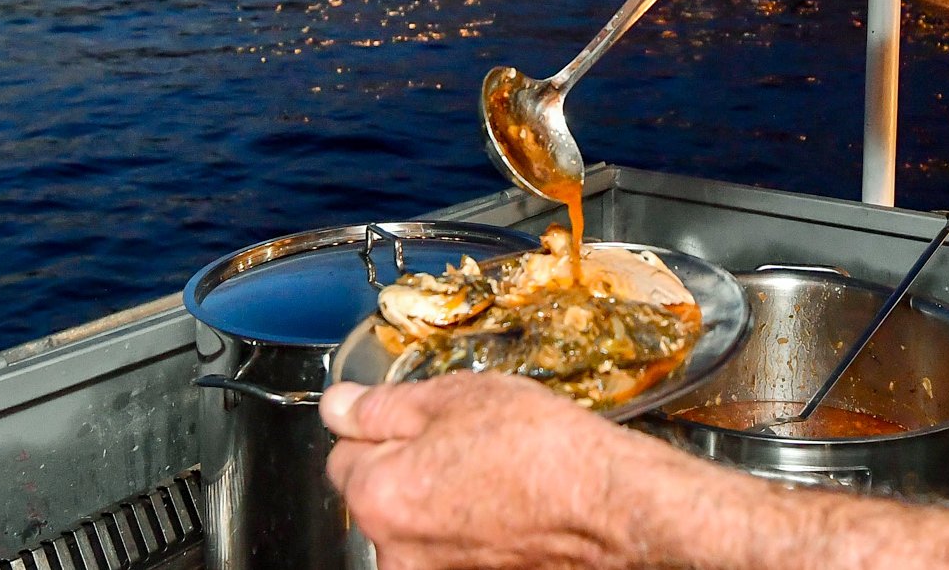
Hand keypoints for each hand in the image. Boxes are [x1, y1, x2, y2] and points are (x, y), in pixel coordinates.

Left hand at [321, 375, 703, 569]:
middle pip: (378, 493)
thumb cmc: (544, 452)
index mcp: (378, 494)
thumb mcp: (458, 398)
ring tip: (494, 471)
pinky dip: (468, 527)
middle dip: (408, 464)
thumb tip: (340, 406)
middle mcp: (394, 549)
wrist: (608, 506)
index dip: (380, 424)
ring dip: (440, 497)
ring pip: (416, 523)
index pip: (343, 451)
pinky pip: (450, 547)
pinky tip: (507, 502)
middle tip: (467, 437)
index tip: (415, 414)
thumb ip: (384, 405)